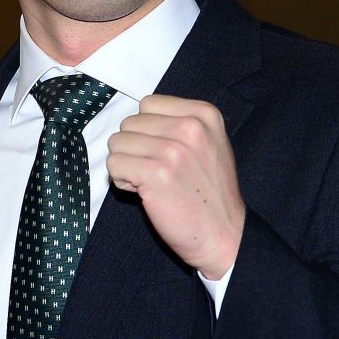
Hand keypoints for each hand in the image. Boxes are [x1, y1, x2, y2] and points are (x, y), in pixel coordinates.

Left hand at [106, 95, 243, 278]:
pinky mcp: (156, 173)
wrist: (224, 234)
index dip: (147, 130)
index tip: (163, 152)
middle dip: (135, 148)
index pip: (148, 104)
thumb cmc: (209, 193)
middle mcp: (190, 127)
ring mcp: (173, 150)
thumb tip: (137, 119)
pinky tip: (143, 192)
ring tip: (151, 182)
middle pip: (129, 123)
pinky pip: (113, 164)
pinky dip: (121, 180)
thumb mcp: (209, 144)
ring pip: (117, 142)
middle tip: (157, 172)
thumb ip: (178, 124)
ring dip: (126, 164)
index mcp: (204, 114)